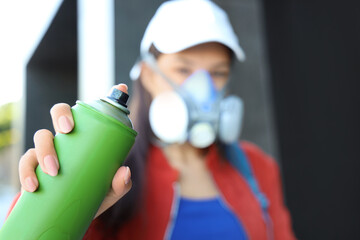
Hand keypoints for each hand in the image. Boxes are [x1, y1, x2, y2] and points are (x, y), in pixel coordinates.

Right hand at [18, 84, 131, 218]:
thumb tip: (124, 172)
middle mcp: (68, 138)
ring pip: (41, 135)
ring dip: (44, 149)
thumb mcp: (110, 191)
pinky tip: (34, 185)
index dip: (109, 95)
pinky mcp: (35, 167)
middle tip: (68, 130)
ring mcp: (50, 150)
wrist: (72, 215)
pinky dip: (27, 172)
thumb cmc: (93, 195)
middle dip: (61, 114)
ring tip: (53, 170)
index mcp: (88, 137)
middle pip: (60, 113)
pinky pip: (26, 162)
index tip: (120, 88)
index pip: (96, 113)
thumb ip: (120, 184)